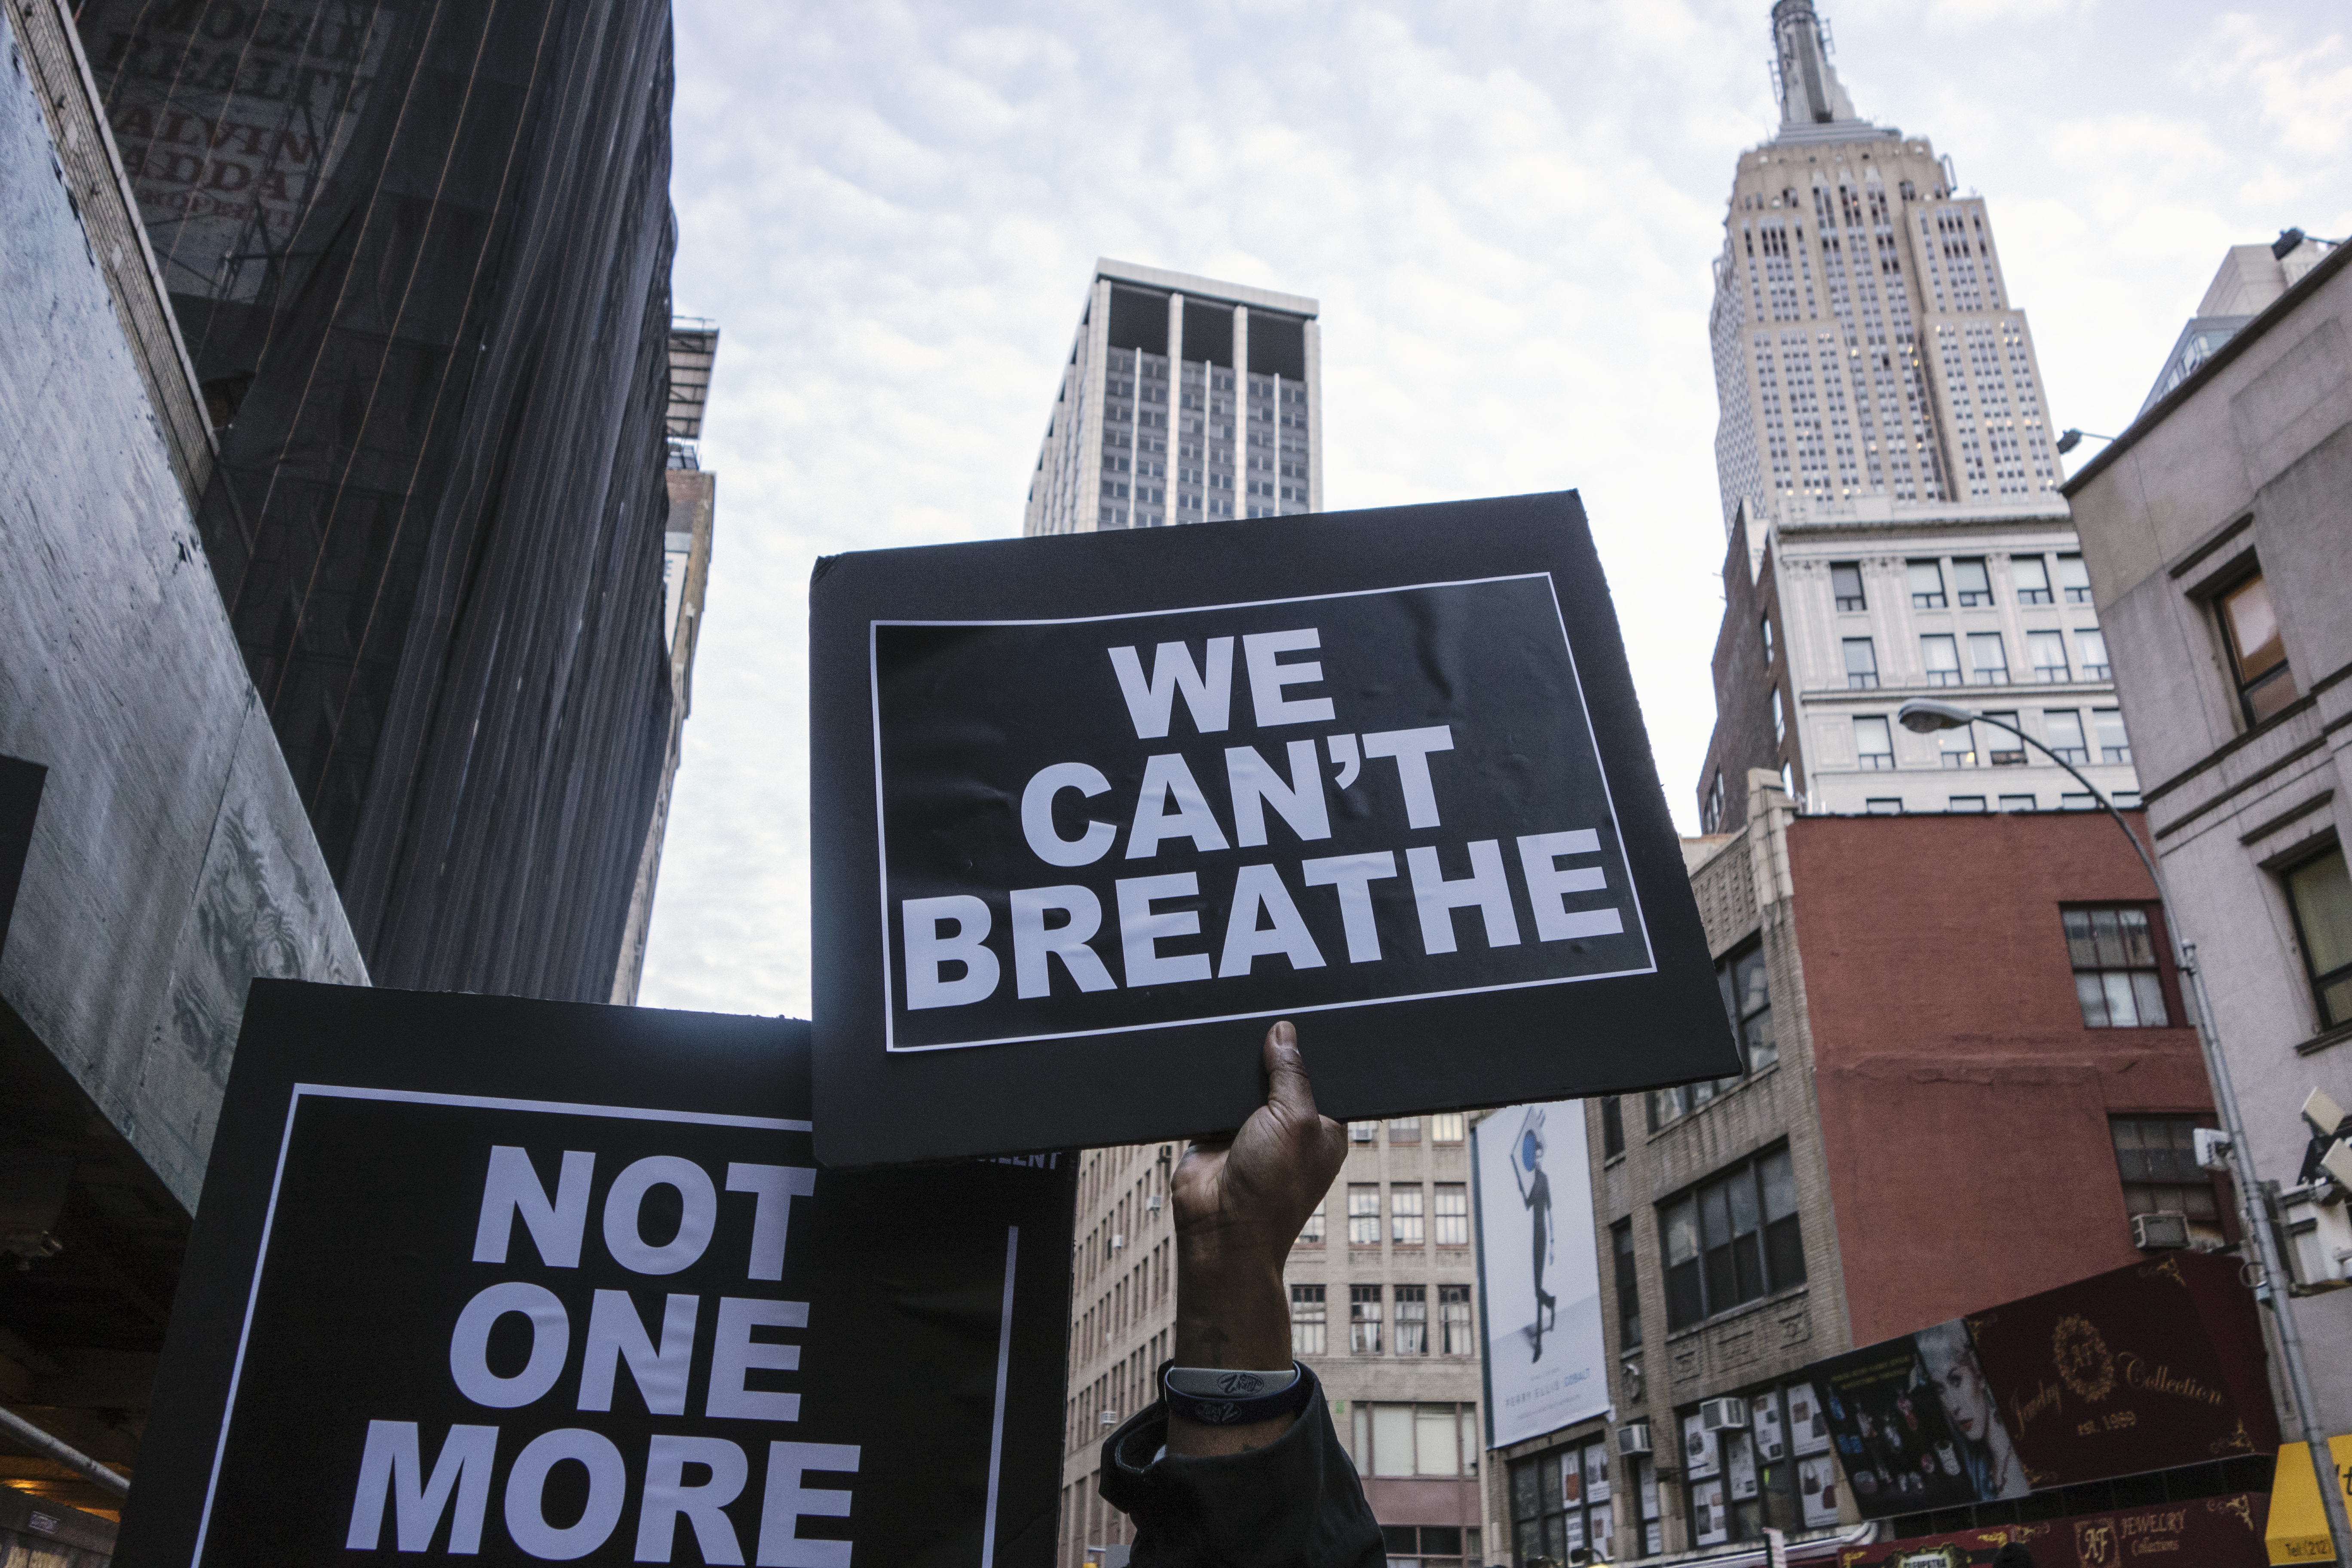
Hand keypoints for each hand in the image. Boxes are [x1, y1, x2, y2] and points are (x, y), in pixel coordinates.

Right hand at [1167, 1021, 1345, 1455]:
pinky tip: (1207, 1063)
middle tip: (1260, 1025)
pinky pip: (1210, 1095)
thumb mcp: (1294, 1120)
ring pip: (1242, 1081)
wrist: (1220, 1231)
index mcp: (1322, 1127)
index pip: (1321, 1077)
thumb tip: (1284, 1031)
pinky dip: (1207, 1083)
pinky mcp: (1213, 1131)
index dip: (1311, 1053)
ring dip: (1235, 1070)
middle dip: (1269, 1057)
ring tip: (1231, 1041)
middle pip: (1279, 1074)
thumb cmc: (1271, 1191)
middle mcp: (1287, 1127)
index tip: (1300, 1021)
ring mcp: (1249, 1129)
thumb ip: (1290, 1072)